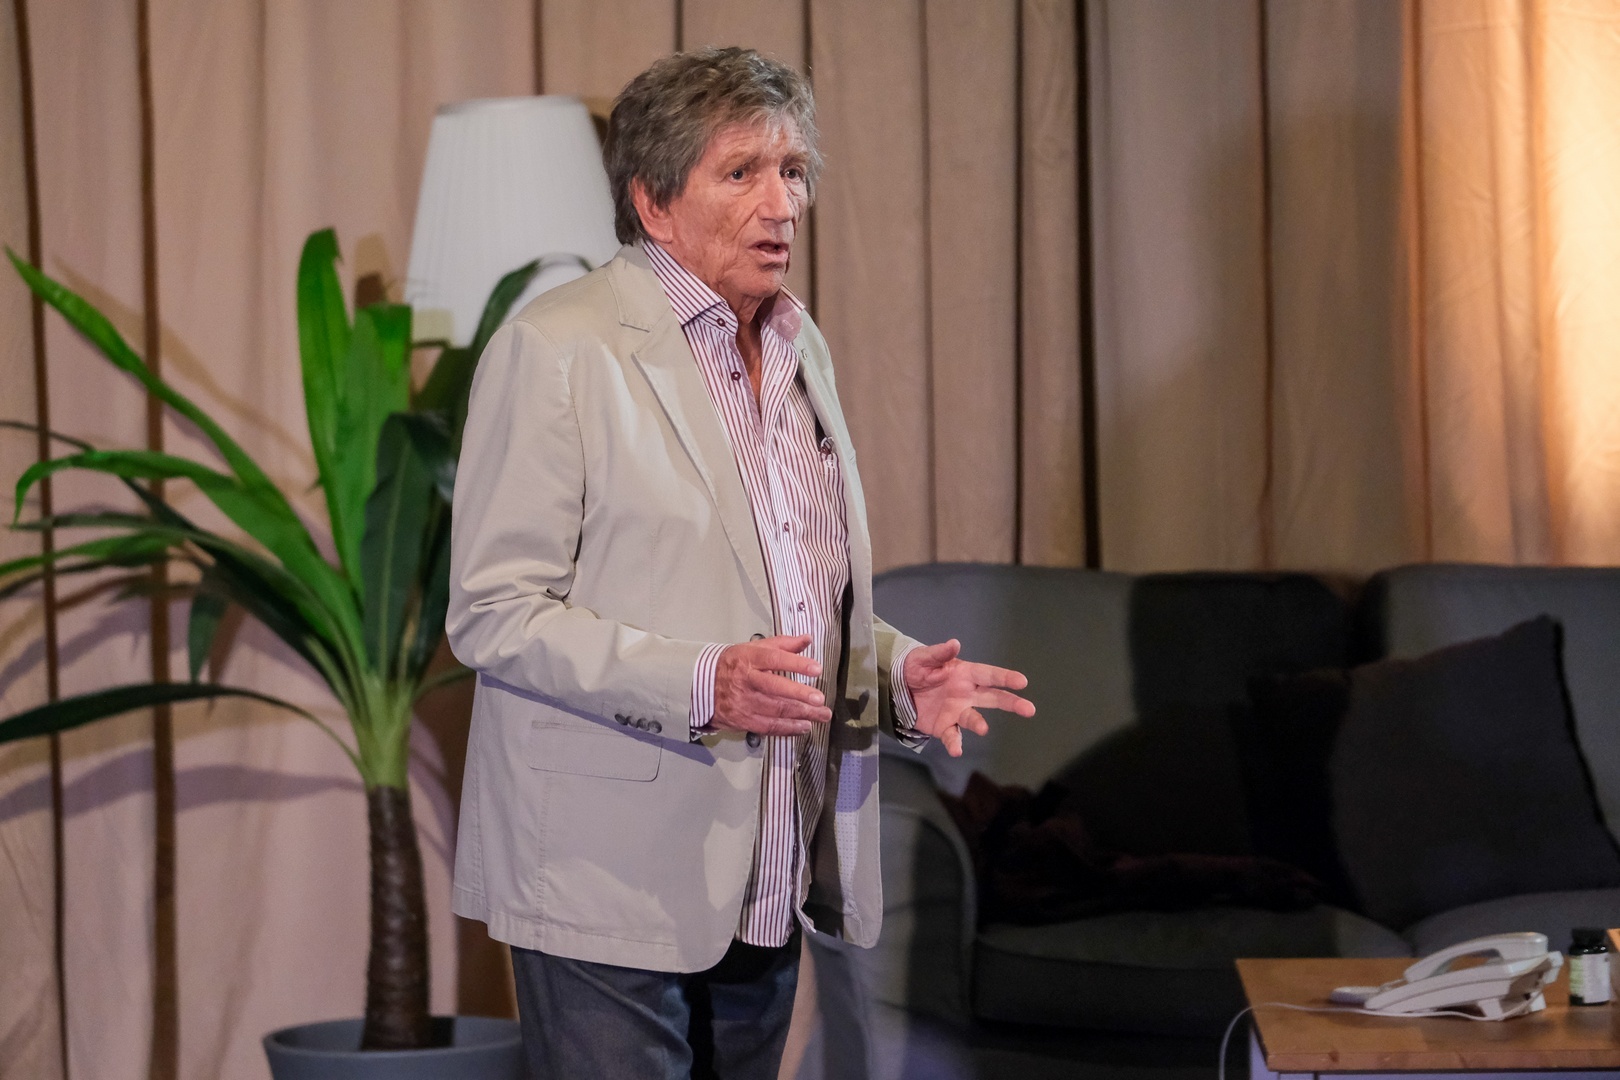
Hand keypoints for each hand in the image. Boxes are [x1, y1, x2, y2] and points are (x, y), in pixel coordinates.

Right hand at [712, 635, 832, 736]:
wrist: (701, 687)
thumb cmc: (733, 666)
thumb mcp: (754, 649)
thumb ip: (783, 644)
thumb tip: (807, 639)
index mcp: (748, 659)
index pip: (774, 659)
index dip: (796, 664)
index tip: (816, 668)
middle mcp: (746, 681)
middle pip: (775, 688)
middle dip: (799, 694)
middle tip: (820, 699)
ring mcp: (743, 703)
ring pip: (775, 710)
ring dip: (802, 714)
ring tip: (821, 714)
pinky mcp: (743, 720)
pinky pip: (769, 726)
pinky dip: (788, 728)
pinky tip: (804, 726)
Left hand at [904, 639, 1033, 756]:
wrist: (897, 689)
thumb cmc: (915, 668)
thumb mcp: (923, 658)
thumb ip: (938, 653)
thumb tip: (954, 643)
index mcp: (964, 674)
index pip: (988, 675)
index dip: (1005, 678)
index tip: (1022, 682)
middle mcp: (966, 693)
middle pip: (993, 698)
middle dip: (1011, 703)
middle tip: (1029, 709)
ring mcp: (957, 711)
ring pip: (974, 718)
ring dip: (979, 724)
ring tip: (983, 729)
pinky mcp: (945, 726)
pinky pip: (952, 736)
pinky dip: (955, 743)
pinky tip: (956, 750)